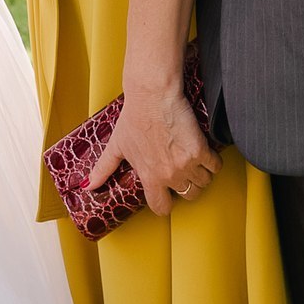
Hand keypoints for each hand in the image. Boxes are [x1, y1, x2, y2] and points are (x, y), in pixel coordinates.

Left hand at [88, 81, 219, 217]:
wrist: (152, 96)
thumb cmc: (134, 118)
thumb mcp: (116, 146)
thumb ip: (103, 169)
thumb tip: (87, 186)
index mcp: (148, 176)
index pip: (160, 207)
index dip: (165, 203)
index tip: (167, 193)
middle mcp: (168, 175)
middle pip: (190, 196)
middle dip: (188, 186)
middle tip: (182, 169)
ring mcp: (186, 164)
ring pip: (204, 182)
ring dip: (201, 173)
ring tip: (192, 158)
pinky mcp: (200, 151)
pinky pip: (216, 167)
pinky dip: (213, 161)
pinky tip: (203, 150)